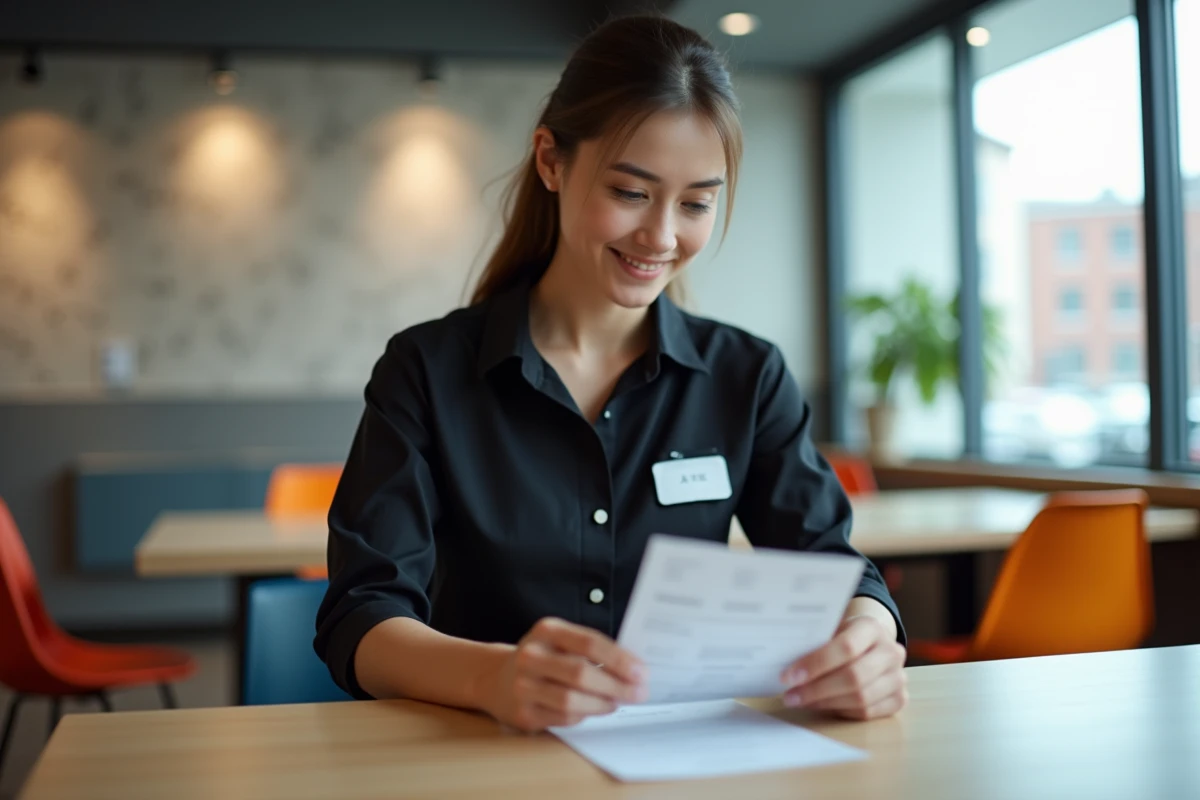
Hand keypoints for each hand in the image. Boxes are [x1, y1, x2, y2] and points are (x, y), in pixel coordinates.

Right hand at [478, 617, 648, 732]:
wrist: (496, 678)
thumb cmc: (544, 658)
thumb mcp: (561, 641)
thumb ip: (592, 649)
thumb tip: (634, 669)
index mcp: (547, 630)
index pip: (589, 643)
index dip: (619, 659)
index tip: (642, 672)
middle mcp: (532, 656)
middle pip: (581, 673)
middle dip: (617, 685)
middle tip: (639, 693)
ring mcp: (524, 685)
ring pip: (572, 700)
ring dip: (603, 704)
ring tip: (618, 702)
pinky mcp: (523, 713)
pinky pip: (563, 718)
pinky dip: (584, 715)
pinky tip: (595, 709)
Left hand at [779, 614, 906, 720]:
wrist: (873, 643)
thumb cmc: (844, 636)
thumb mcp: (832, 629)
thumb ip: (815, 642)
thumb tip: (785, 664)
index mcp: (872, 627)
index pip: (846, 647)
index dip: (816, 664)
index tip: (789, 676)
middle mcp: (891, 652)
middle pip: (854, 677)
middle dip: (816, 689)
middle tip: (790, 696)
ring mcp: (898, 677)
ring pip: (860, 698)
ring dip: (825, 703)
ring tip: (801, 701)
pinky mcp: (899, 699)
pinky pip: (867, 712)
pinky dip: (840, 711)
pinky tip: (821, 705)